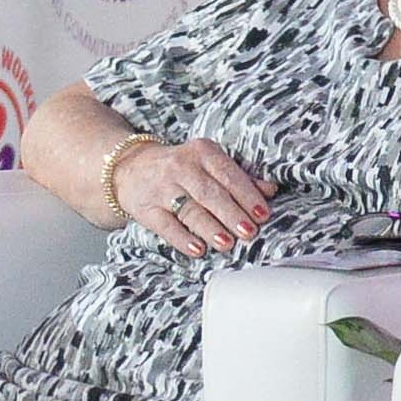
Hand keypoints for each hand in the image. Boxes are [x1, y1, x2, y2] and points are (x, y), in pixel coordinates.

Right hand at [113, 137, 278, 257]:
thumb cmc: (180, 169)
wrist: (130, 168)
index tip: (262, 214)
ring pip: (189, 209)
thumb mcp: (208, 164)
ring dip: (210, 227)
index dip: (247, 195)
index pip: (228, 174)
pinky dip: (182, 238)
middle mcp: (180, 166)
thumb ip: (239, 177)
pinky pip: (165, 225)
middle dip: (231, 214)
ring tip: (227, 243)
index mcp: (201, 152)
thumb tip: (270, 189)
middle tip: (249, 232)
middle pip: (210, 193)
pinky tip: (197, 249)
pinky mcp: (145, 208)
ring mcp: (160, 188)